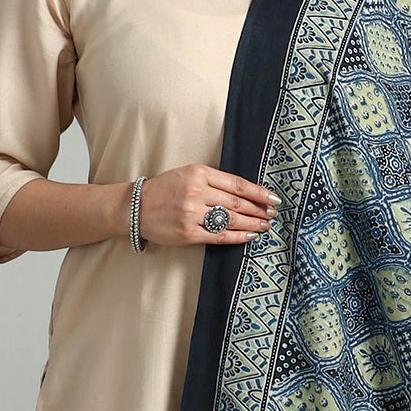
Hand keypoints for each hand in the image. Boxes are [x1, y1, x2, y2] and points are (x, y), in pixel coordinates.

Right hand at [134, 161, 280, 246]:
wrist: (136, 207)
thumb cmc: (165, 189)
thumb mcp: (188, 173)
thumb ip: (214, 180)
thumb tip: (246, 192)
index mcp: (199, 173)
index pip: (238, 184)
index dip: (259, 193)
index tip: (274, 198)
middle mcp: (196, 192)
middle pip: (238, 203)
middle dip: (259, 210)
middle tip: (273, 214)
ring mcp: (192, 214)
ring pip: (232, 220)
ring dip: (253, 224)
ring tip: (265, 226)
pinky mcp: (189, 233)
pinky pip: (220, 236)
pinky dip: (238, 237)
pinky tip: (250, 236)